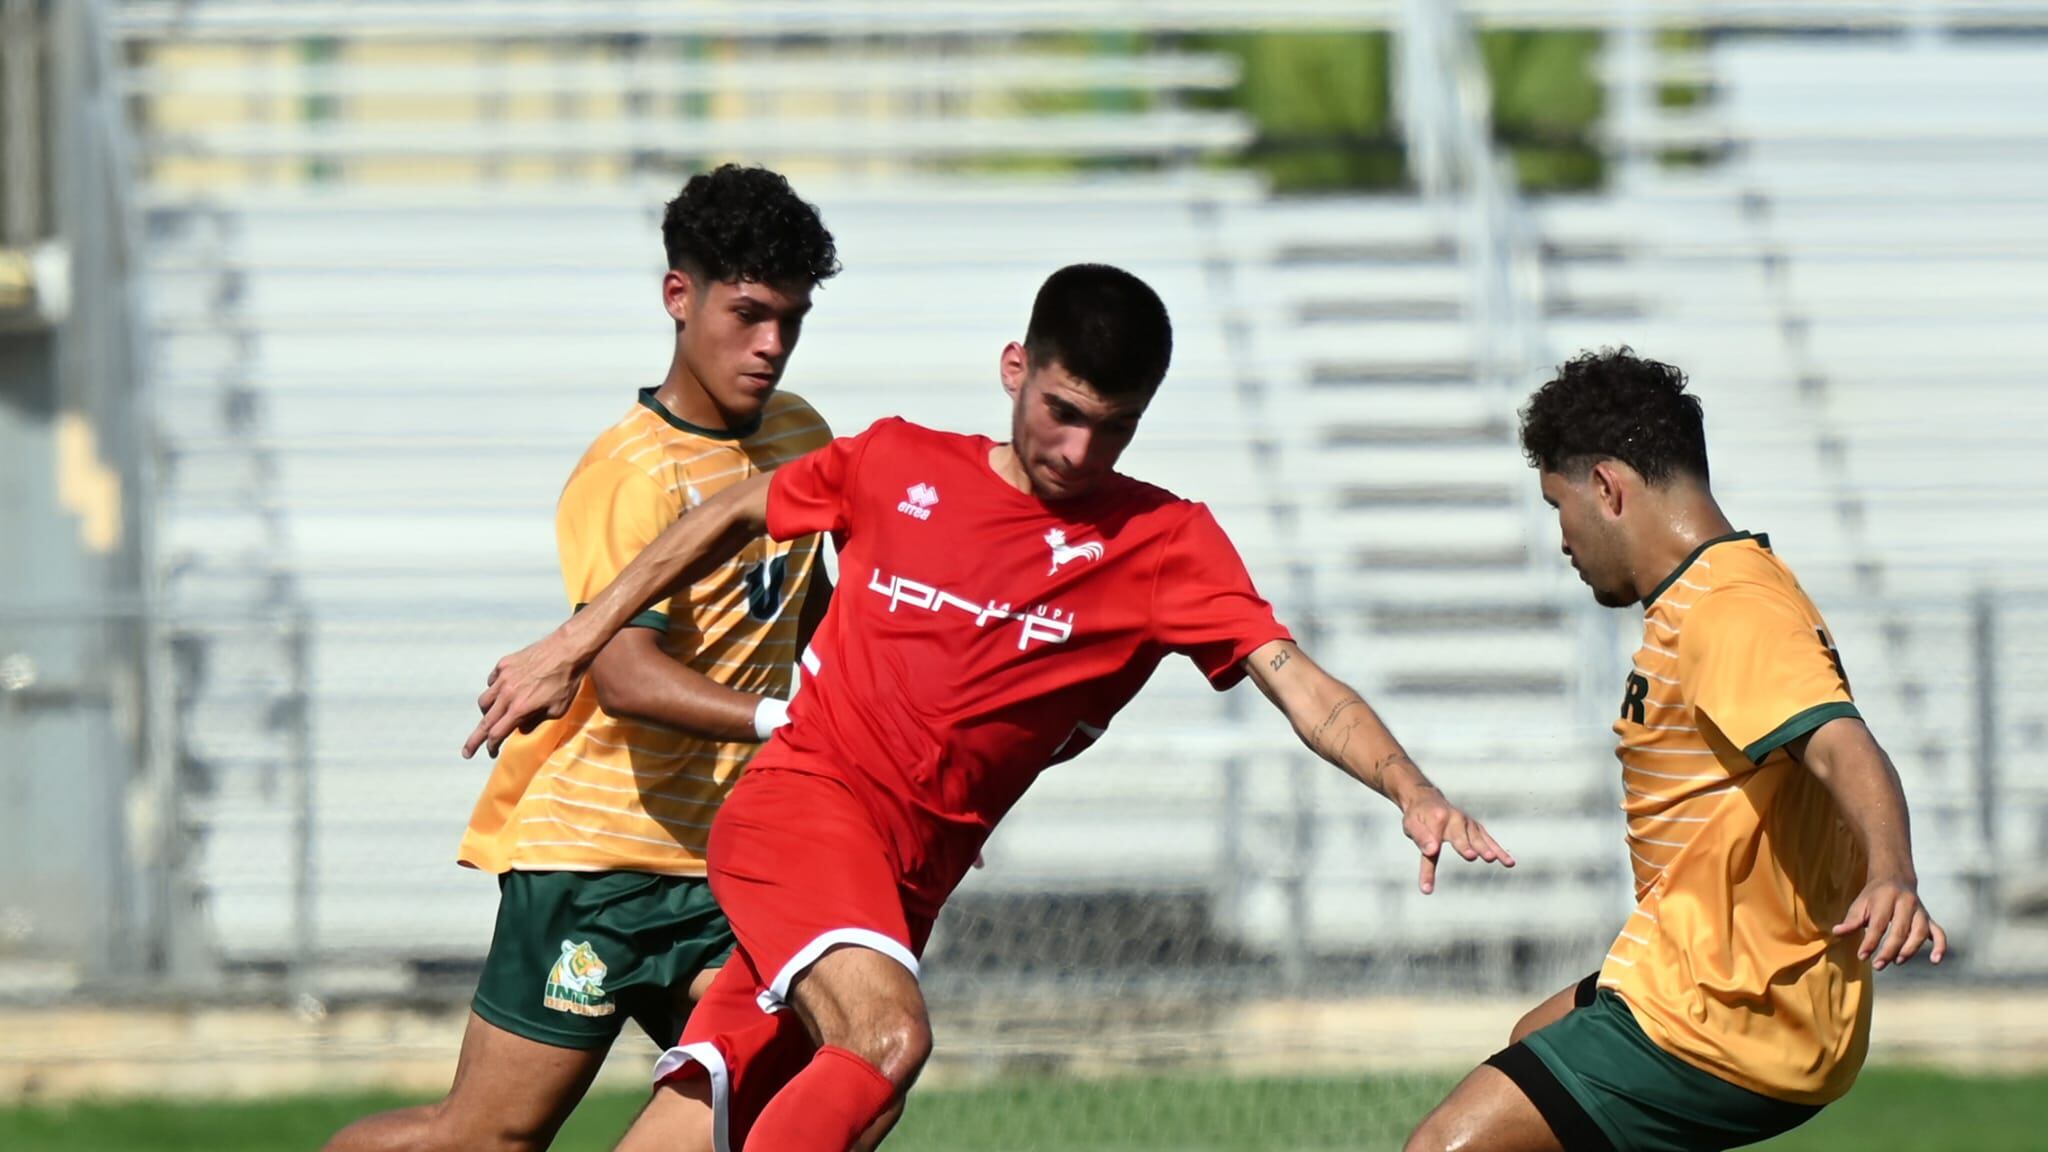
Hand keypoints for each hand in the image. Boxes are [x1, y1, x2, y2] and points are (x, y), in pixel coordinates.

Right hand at [462, 632, 584, 758]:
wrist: (567, 650)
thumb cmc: (566, 682)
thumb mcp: (557, 710)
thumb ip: (535, 721)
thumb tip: (520, 728)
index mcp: (519, 709)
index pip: (497, 733)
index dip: (492, 746)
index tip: (492, 753)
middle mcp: (507, 694)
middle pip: (485, 722)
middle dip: (474, 740)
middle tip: (467, 752)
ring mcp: (503, 678)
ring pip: (484, 701)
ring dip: (485, 713)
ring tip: (491, 718)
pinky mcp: (504, 664)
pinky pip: (492, 681)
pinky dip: (493, 690)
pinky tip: (502, 692)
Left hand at [1400, 786, 1514, 894]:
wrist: (1427, 799)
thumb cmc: (1417, 817)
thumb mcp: (1411, 826)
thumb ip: (1421, 839)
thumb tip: (1431, 851)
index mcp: (1436, 817)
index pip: (1433, 837)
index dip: (1431, 845)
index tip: (1431, 851)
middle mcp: (1455, 818)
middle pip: (1459, 836)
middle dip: (1464, 845)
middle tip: (1470, 855)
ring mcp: (1468, 823)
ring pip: (1477, 838)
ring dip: (1484, 848)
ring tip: (1491, 858)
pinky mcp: (1476, 828)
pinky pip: (1489, 841)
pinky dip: (1499, 850)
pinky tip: (1509, 863)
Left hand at [1834, 876, 1946, 969]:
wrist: (1895, 878)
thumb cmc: (1874, 896)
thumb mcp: (1860, 903)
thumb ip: (1851, 920)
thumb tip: (1837, 933)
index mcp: (1886, 898)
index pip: (1879, 924)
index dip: (1871, 942)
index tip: (1862, 956)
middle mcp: (1906, 904)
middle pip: (1900, 930)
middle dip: (1889, 950)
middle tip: (1878, 966)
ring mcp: (1920, 911)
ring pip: (1920, 932)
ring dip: (1910, 950)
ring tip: (1897, 962)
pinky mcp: (1929, 918)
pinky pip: (1939, 933)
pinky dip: (1940, 947)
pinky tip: (1935, 961)